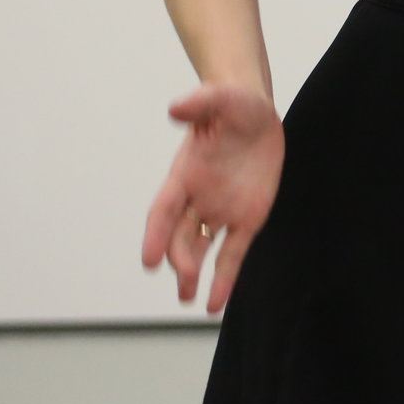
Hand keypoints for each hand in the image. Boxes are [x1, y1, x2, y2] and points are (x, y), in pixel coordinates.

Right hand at [141, 84, 283, 313]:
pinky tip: (215, 304)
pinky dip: (224, 278)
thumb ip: (200, 104)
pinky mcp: (246, 218)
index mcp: (184, 175)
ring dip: (193, 275)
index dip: (155, 234)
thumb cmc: (232, 105)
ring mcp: (220, 211)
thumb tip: (176, 107)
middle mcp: (197, 199)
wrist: (255, 112)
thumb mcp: (220, 100)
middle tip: (184, 279)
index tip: (148, 260)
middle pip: (181, 236)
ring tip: (189, 301)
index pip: (163, 211)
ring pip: (201, 249)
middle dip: (180, 258)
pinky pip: (233, 252)